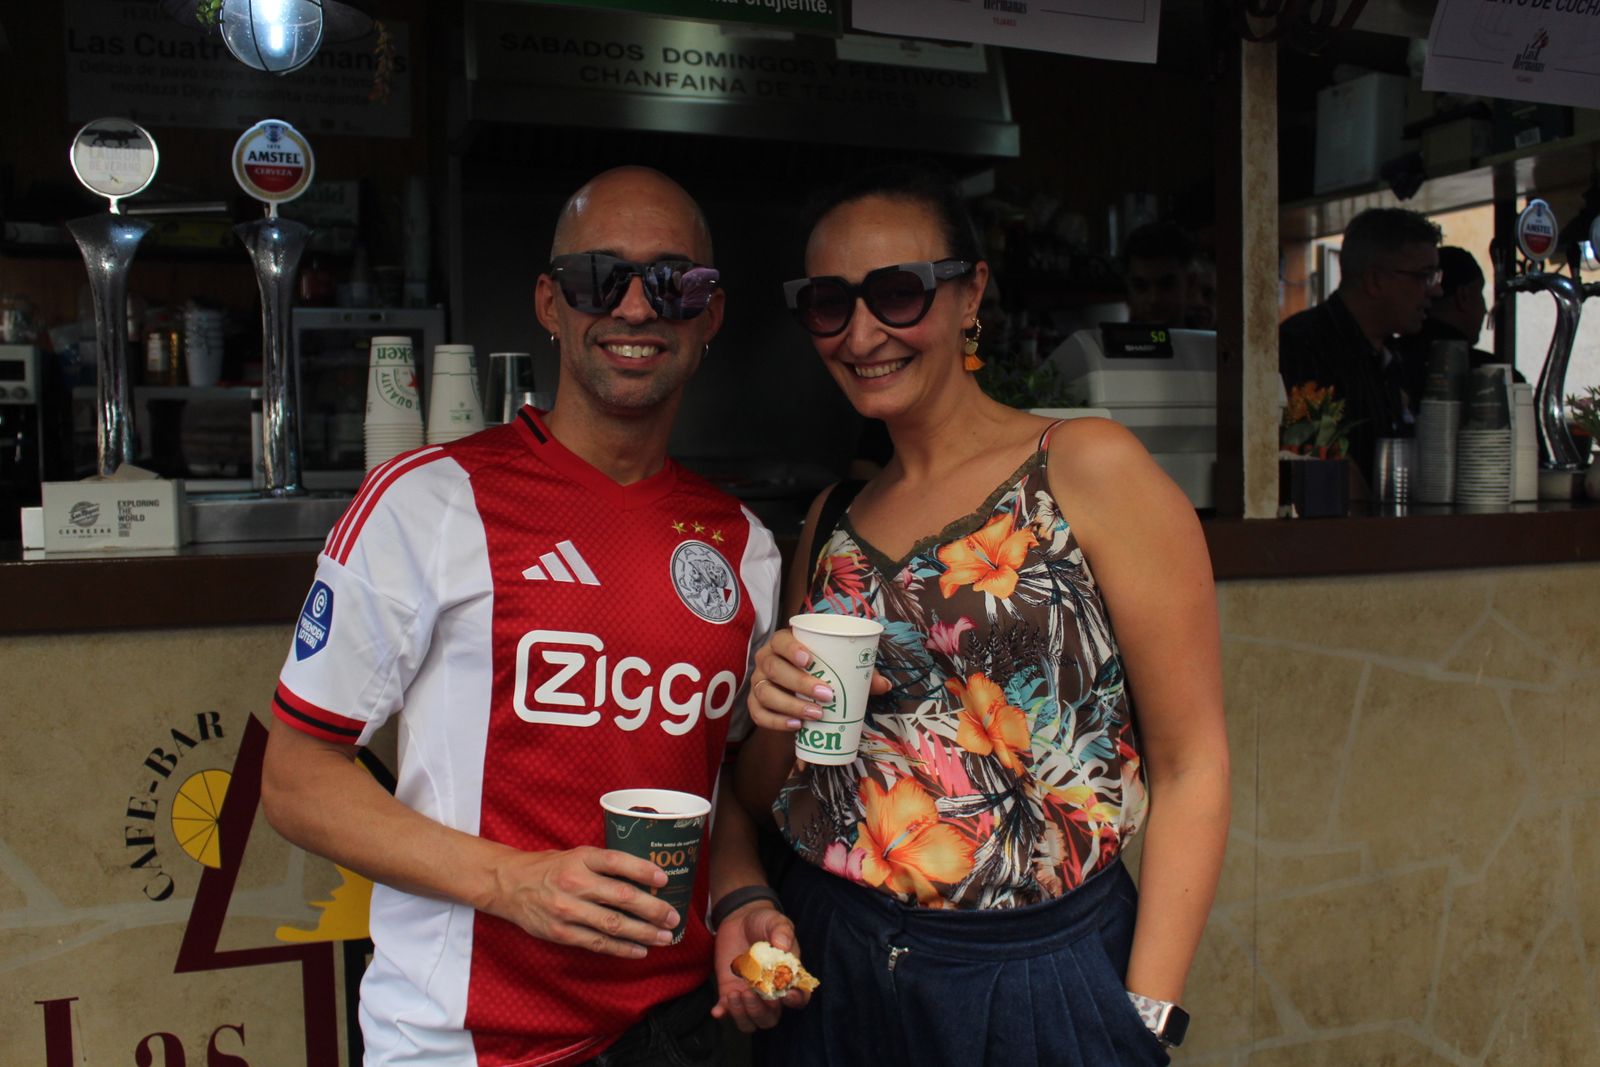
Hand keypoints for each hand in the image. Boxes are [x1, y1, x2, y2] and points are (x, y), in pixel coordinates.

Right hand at [484, 846, 679, 958]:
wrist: (510, 885)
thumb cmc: (551, 868)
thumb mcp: (576, 855)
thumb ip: (605, 864)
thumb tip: (646, 875)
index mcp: (581, 859)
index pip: (617, 862)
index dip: (643, 871)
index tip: (665, 879)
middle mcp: (575, 883)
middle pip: (621, 896)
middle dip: (653, 909)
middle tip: (673, 917)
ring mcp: (568, 910)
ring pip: (613, 924)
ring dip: (643, 933)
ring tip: (664, 936)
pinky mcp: (562, 933)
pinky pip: (598, 943)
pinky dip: (622, 948)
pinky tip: (640, 950)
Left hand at [711, 901, 810, 1031]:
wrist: (740, 919)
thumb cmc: (764, 922)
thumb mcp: (776, 921)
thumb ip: (782, 932)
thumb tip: (782, 946)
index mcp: (788, 978)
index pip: (799, 998)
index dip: (796, 1000)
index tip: (786, 995)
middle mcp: (770, 992)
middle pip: (771, 1017)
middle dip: (761, 1011)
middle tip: (751, 993)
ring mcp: (749, 994)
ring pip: (750, 1021)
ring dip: (743, 1015)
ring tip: (735, 994)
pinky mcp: (730, 991)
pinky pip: (727, 1011)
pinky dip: (723, 1013)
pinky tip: (718, 1009)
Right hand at [748, 629, 889, 732]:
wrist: (800, 694)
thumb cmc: (821, 674)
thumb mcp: (840, 671)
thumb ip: (860, 674)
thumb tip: (883, 684)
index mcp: (783, 644)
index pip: (780, 640)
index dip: (791, 648)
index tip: (809, 660)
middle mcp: (766, 661)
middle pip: (773, 668)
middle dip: (799, 682)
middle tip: (827, 694)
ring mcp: (758, 684)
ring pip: (766, 693)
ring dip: (791, 704)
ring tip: (816, 714)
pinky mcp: (755, 706)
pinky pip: (759, 714)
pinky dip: (776, 722)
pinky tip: (796, 725)